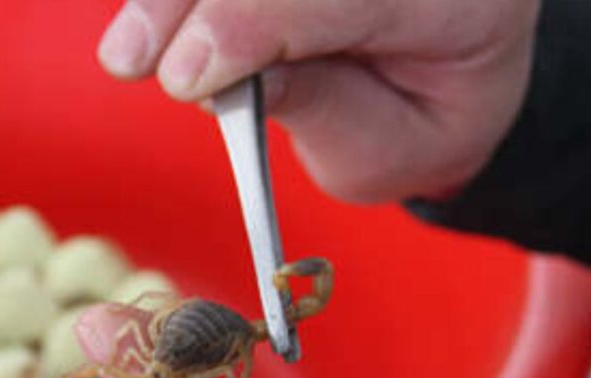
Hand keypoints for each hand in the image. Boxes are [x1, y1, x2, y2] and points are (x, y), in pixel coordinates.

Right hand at [96, 0, 536, 202]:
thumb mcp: (386, 150)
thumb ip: (320, 110)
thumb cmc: (419, 115)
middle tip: (130, 60)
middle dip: (198, 3)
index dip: (250, 23)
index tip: (184, 78)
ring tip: (130, 51)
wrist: (456, 61)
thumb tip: (220, 78)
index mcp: (461, 3)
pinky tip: (155, 21)